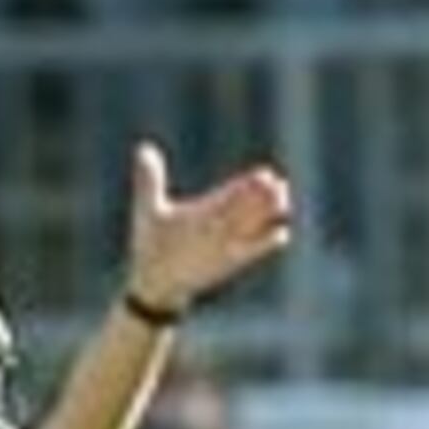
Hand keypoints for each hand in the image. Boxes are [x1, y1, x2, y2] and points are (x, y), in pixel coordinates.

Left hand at [118, 139, 293, 318]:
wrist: (154, 280)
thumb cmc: (151, 245)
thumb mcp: (150, 209)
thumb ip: (150, 180)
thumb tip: (144, 148)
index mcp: (203, 209)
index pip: (229, 193)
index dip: (246, 184)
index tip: (264, 174)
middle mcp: (218, 224)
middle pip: (244, 207)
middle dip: (260, 197)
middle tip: (278, 184)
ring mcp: (224, 244)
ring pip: (251, 226)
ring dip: (266, 216)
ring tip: (284, 203)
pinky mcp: (228, 263)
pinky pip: (250, 252)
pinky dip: (264, 244)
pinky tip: (281, 234)